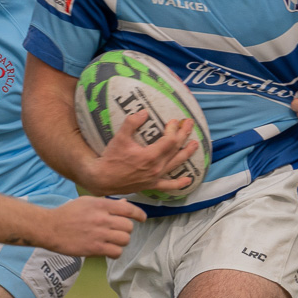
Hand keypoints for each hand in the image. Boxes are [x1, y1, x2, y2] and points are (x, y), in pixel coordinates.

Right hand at [39, 196, 144, 258]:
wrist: (50, 227)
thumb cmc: (68, 213)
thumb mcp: (87, 202)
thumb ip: (107, 204)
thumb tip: (125, 204)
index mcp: (101, 205)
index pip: (128, 209)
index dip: (139, 214)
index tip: (142, 218)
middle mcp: (102, 219)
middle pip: (128, 226)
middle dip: (126, 229)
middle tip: (118, 231)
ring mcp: (99, 234)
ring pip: (125, 240)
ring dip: (121, 241)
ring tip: (112, 241)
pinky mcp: (95, 248)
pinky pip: (116, 252)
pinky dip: (115, 252)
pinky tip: (109, 250)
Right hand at [82, 111, 198, 196]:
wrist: (103, 179)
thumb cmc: (111, 159)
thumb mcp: (120, 138)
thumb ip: (132, 123)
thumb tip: (144, 112)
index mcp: (150, 156)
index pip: (169, 140)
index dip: (174, 129)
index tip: (173, 121)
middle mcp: (156, 168)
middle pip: (176, 150)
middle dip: (184, 135)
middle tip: (189, 124)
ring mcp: (155, 178)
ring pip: (176, 164)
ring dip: (187, 154)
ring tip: (195, 144)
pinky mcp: (151, 185)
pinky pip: (168, 186)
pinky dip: (179, 184)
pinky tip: (188, 180)